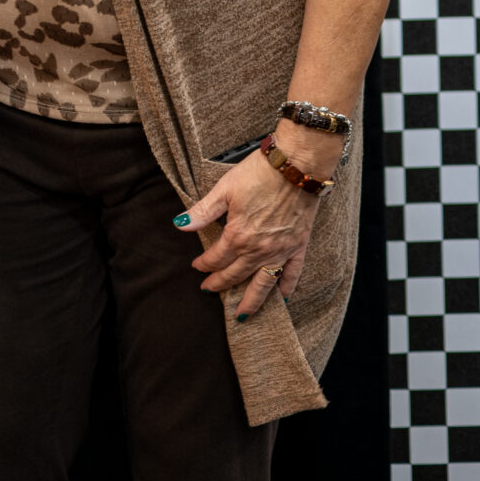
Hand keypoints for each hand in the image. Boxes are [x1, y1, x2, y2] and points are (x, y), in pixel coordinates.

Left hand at [174, 145, 321, 318]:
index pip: (216, 258)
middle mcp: (259, 250)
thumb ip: (203, 211)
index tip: (196, 266)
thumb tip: (180, 225)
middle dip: (220, 284)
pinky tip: (282, 298)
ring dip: (251, 301)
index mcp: (238, 236)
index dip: (204, 264)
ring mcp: (280, 251)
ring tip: (242, 314)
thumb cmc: (259, 173)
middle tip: (209, 291)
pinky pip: (292, 274)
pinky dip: (286, 287)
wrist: (296, 166)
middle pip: (235, 274)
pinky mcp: (299, 246)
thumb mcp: (225, 189)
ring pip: (263, 284)